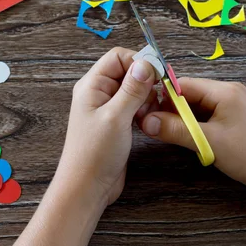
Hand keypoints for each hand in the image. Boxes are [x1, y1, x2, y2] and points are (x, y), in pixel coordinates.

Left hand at [56, 47, 156, 205]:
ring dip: (145, 97)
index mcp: (92, 85)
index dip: (139, 62)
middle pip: (127, 71)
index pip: (118, 57)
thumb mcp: (116, 117)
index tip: (157, 76)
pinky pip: (134, 105)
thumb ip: (132, 88)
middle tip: (152, 99)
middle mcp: (98, 93)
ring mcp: (107, 108)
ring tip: (145, 114)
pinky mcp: (116, 122)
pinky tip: (144, 121)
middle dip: (145, 81)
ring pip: (133, 89)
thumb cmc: (94, 154)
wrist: (87, 188)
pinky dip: (143, 109)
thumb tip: (146, 62)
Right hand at [140, 78, 245, 188]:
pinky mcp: (232, 115)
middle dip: (170, 109)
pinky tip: (186, 136)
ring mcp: (231, 102)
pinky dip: (193, 124)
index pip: (183, 84)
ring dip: (181, 118)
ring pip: (195, 105)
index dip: (162, 97)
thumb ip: (175, 130)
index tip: (145, 112)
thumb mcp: (207, 142)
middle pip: (188, 93)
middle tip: (153, 126)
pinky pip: (205, 113)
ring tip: (168, 133)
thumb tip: (145, 121)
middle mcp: (228, 90)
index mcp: (223, 90)